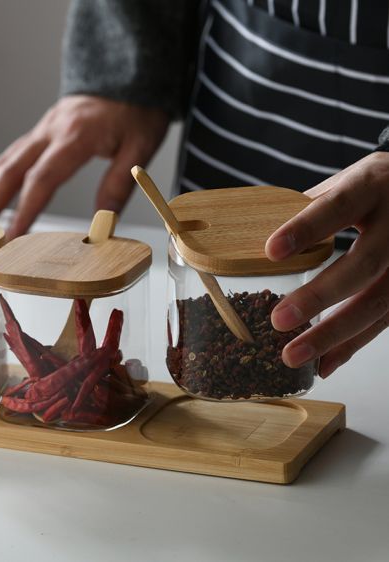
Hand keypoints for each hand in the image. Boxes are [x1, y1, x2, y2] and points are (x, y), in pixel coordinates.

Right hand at [0, 95, 169, 237]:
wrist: (128, 71)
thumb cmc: (137, 108)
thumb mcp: (140, 147)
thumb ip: (119, 184)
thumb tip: (103, 221)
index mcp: (76, 136)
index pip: (42, 179)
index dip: (25, 210)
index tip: (13, 236)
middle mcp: (51, 131)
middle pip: (11, 169)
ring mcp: (43, 129)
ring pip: (5, 161)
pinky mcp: (42, 131)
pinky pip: (12, 155)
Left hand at [265, 151, 388, 377]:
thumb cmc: (374, 189)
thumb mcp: (346, 182)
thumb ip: (308, 208)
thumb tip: (254, 236)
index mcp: (372, 186)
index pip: (338, 206)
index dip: (306, 229)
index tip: (271, 252)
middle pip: (364, 264)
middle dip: (320, 296)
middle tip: (279, 320)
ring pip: (379, 301)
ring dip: (334, 335)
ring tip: (294, 356)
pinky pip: (384, 321)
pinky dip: (351, 346)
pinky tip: (324, 364)